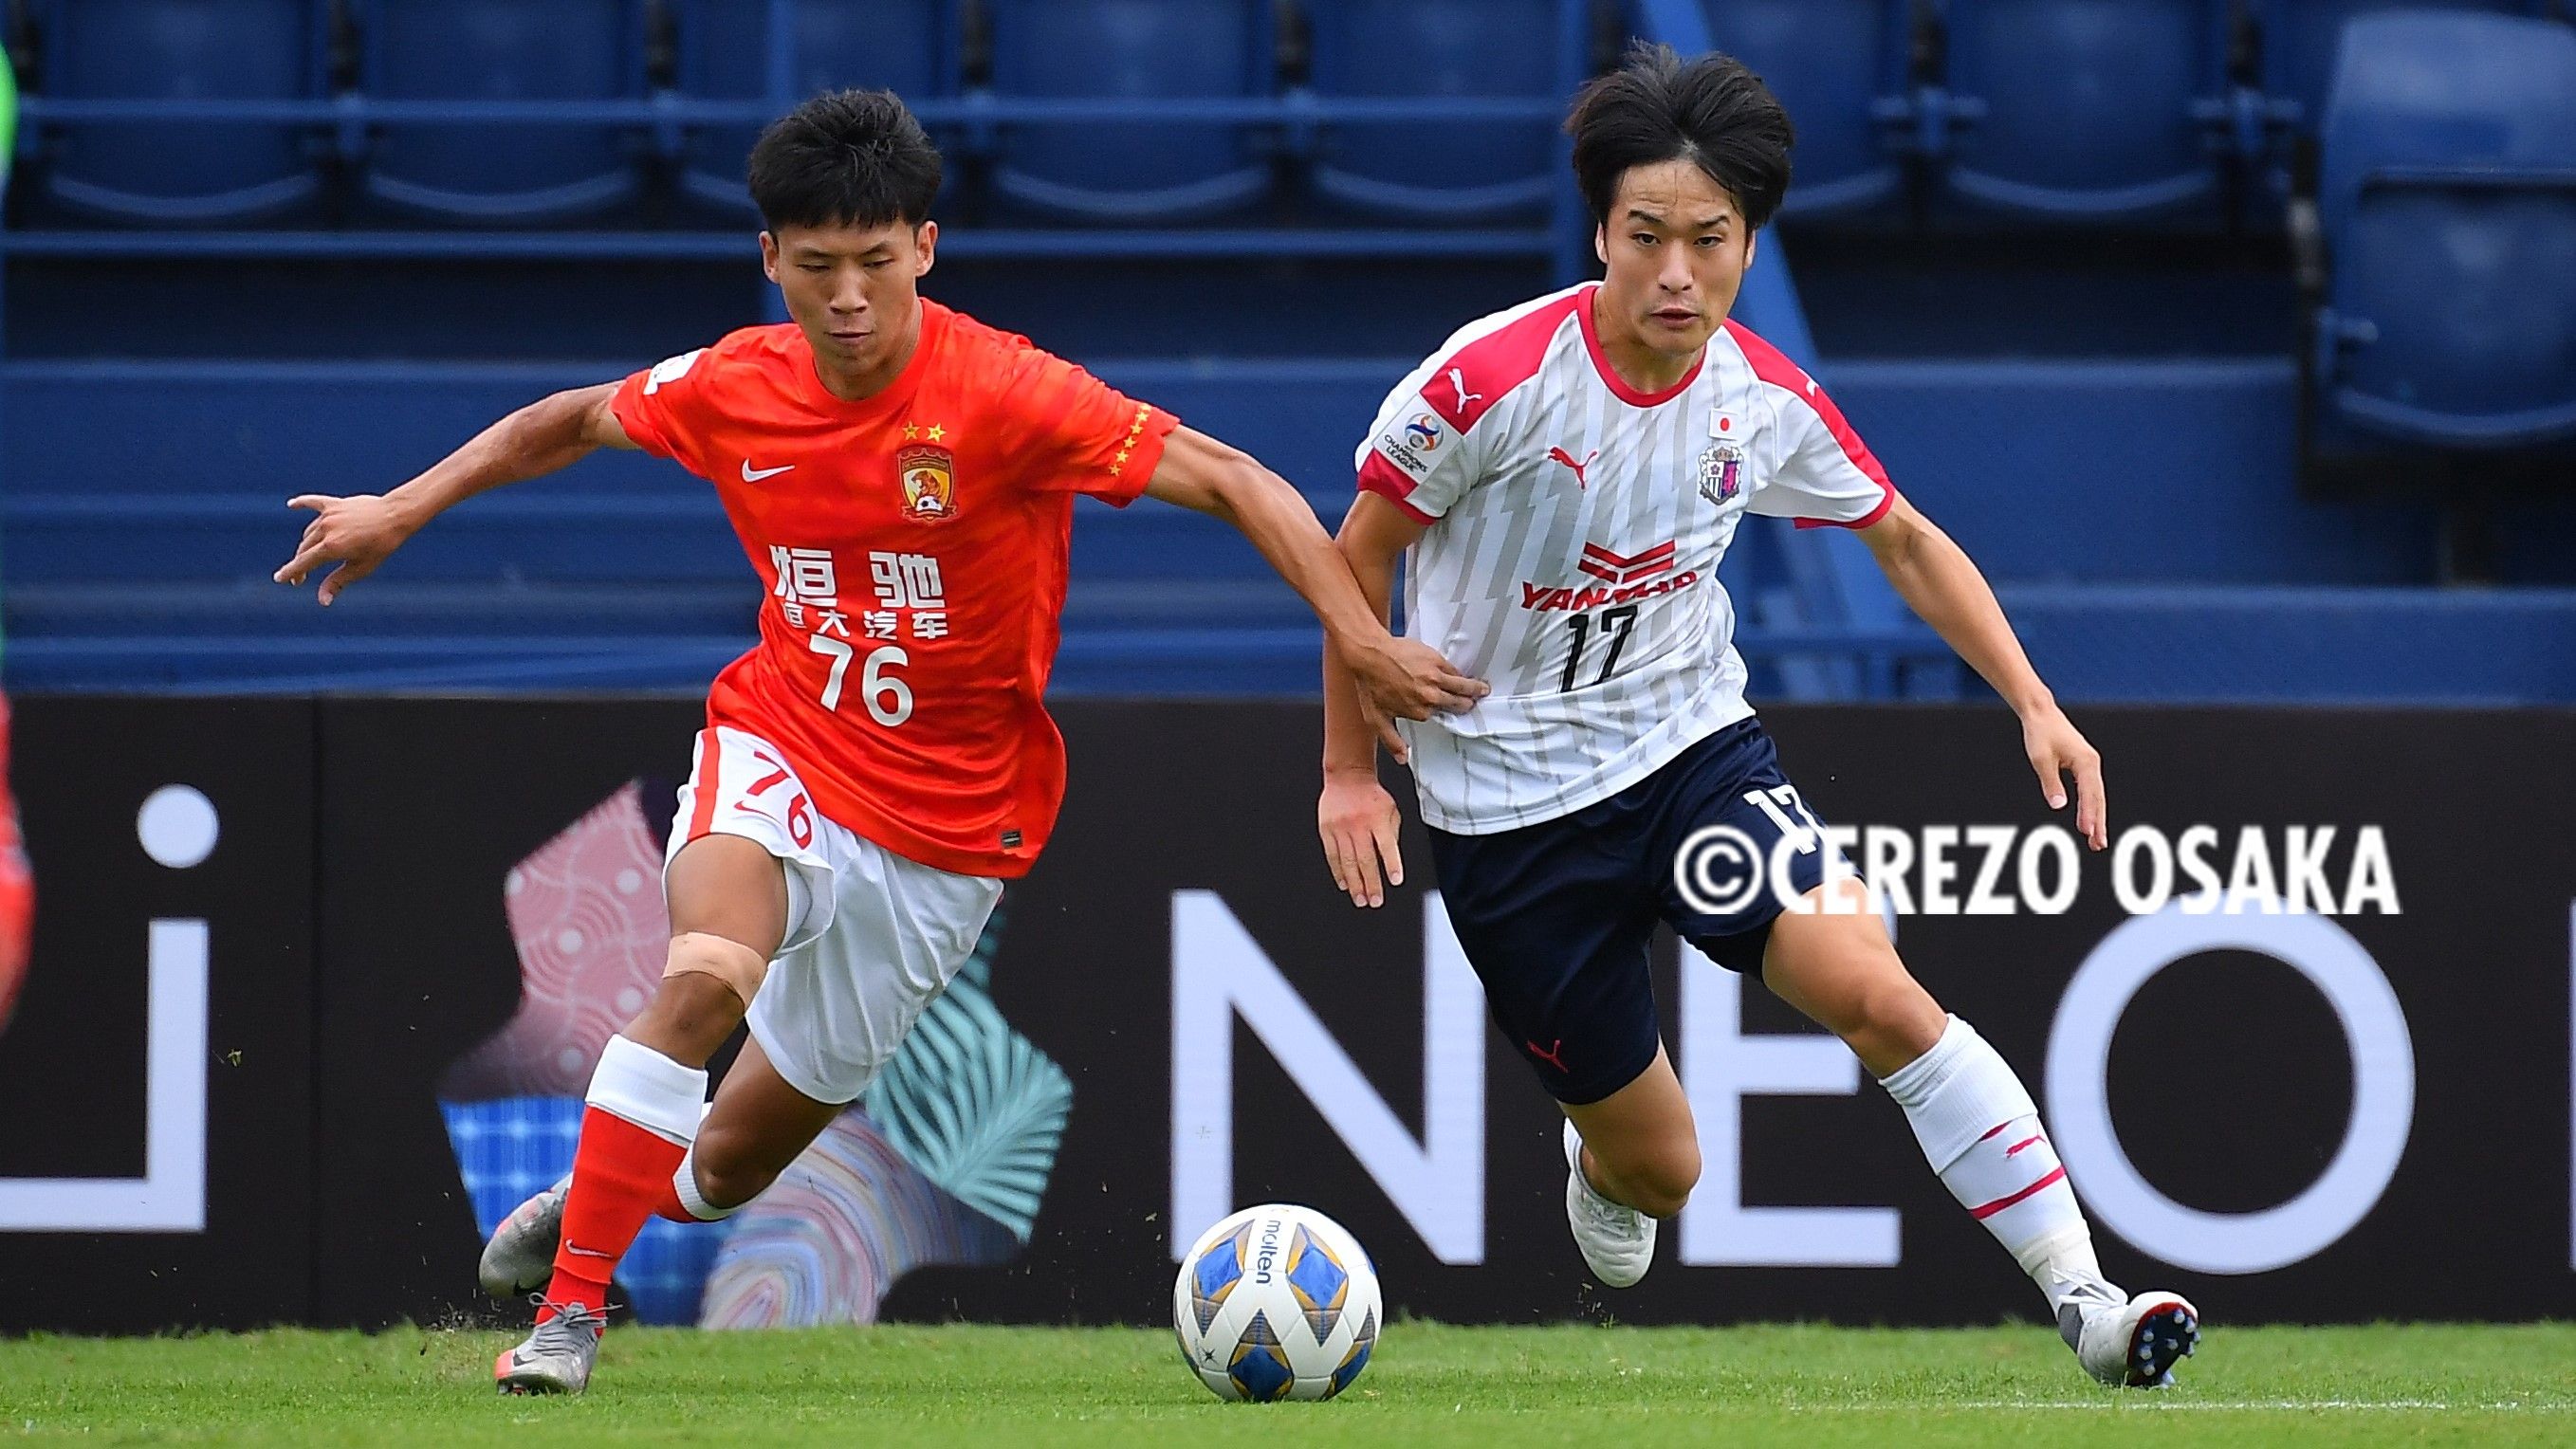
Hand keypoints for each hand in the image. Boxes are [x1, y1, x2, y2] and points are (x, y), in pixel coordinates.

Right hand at [273, 493, 414, 604]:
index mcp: (331, 547)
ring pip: (309, 532)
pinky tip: (291, 505)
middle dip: (300, 564)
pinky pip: (313, 502)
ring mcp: (328, 516)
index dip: (290, 572)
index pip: (303, 563)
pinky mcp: (335, 504)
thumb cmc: (381, 545)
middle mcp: (325, 530)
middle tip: (301, 579)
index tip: (280, 579)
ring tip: (308, 556)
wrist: (395, 515)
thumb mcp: (361, 568)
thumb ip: (338, 582)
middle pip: (304, 549)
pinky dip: (302, 503)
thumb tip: (323, 601)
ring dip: (306, 545)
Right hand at [1318, 768, 1404, 907]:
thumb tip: (1390, 862)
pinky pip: (1332, 855)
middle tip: (1375, 901)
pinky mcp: (1326, 830)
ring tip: (1361, 899)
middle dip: (1371, 883)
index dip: (1392, 864)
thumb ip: (1391, 835)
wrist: (1347, 777)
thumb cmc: (1372, 796)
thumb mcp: (1391, 810)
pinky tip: (1344, 884)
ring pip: (1347, 861)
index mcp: (1378, 818)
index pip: (1387, 845)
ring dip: (1355, 884)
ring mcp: (1340, 828)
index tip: (1395, 880)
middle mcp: (1358, 823)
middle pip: (1366, 859)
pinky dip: (1338, 872)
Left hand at [1342, 633, 1486, 761]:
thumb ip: (1391, 741)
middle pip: (1457, 702)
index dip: (1446, 713)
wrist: (1370, 654)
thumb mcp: (1376, 719)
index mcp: (1419, 711)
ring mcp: (1435, 678)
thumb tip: (1403, 759)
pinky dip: (1460, 673)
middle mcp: (1430, 696)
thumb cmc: (1370, 684)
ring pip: (1462, 686)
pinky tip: (1465, 674)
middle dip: (1467, 703)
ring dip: (1474, 689)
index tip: (1450, 712)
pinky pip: (1455, 670)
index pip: (1440, 716)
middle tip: (1474, 702)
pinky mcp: (1436, 660)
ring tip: (1483, 690)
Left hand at [2022, 704, 2106, 848]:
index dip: (2089, 815)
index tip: (2088, 832)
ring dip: (2096, 817)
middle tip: (2098, 845)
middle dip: (2098, 822)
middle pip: (2098, 798)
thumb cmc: (2040, 734)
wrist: (2041, 714)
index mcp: (2086, 762)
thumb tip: (2058, 806)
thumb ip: (2050, 783)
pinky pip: (2090, 789)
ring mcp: (2090, 764)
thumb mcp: (2041, 760)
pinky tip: (2089, 820)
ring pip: (2096, 795)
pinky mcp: (2084, 765)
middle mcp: (2092, 763)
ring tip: (2096, 840)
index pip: (2089, 794)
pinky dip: (2090, 806)